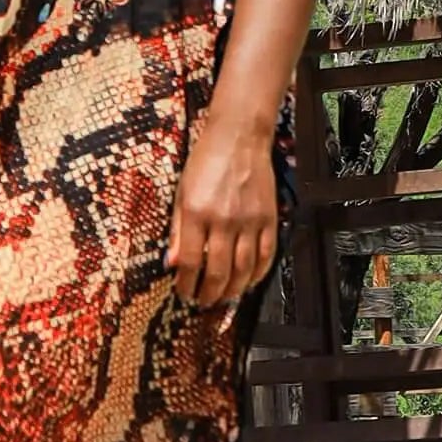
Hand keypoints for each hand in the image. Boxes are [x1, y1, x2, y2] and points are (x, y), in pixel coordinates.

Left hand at [167, 108, 280, 308]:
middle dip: (210, 293)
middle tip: (204, 303)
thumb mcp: (181, 192)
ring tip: (224, 299)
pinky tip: (249, 283)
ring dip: (234, 290)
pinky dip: (259, 274)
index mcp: (196, 212)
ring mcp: (249, 220)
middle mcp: (223, 220)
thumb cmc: (205, 161)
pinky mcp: (270, 218)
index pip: (191, 261)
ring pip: (244, 269)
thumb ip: (178, 230)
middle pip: (219, 271)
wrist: (239, 138)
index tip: (184, 294)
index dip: (187, 284)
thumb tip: (172, 263)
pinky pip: (267, 254)